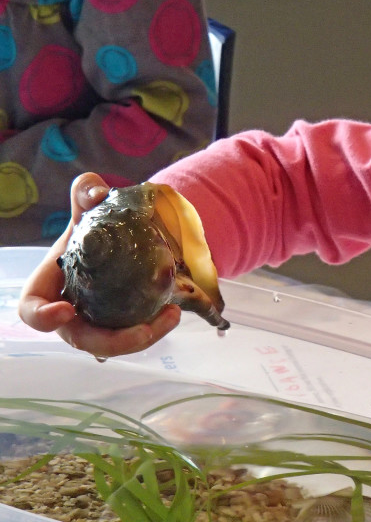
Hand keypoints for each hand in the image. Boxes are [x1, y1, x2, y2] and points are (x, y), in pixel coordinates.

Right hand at [17, 173, 180, 357]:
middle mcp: (70, 311)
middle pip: (82, 340)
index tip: (66, 311)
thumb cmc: (97, 224)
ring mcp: (97, 321)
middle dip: (113, 342)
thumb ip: (86, 192)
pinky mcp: (122, 324)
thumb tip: (97, 193)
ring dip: (143, 338)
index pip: (32, 309)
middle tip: (144, 330)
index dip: (42, 317)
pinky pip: (134, 335)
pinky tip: (173, 311)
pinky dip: (153, 329)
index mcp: (51, 286)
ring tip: (172, 315)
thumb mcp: (90, 205)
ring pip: (113, 343)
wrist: (125, 234)